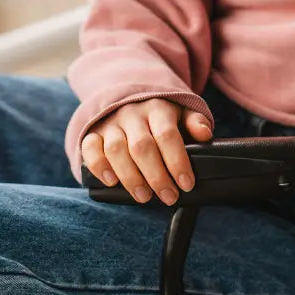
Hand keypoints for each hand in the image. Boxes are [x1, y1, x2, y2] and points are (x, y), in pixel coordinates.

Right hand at [80, 98, 213, 204]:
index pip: (167, 135)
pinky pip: (90, 148)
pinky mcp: (93, 132)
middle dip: (157, 176)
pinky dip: (99, 166)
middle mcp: (131, 114)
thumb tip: (204, 134)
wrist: (128, 97)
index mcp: (157, 108)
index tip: (186, 184)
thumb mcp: (182, 112)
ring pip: (116, 150)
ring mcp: (110, 123)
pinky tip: (112, 182)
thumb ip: (195, 122)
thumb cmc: (160, 114)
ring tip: (144, 197)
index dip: (177, 161)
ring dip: (131, 177)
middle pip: (142, 147)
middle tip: (168, 197)